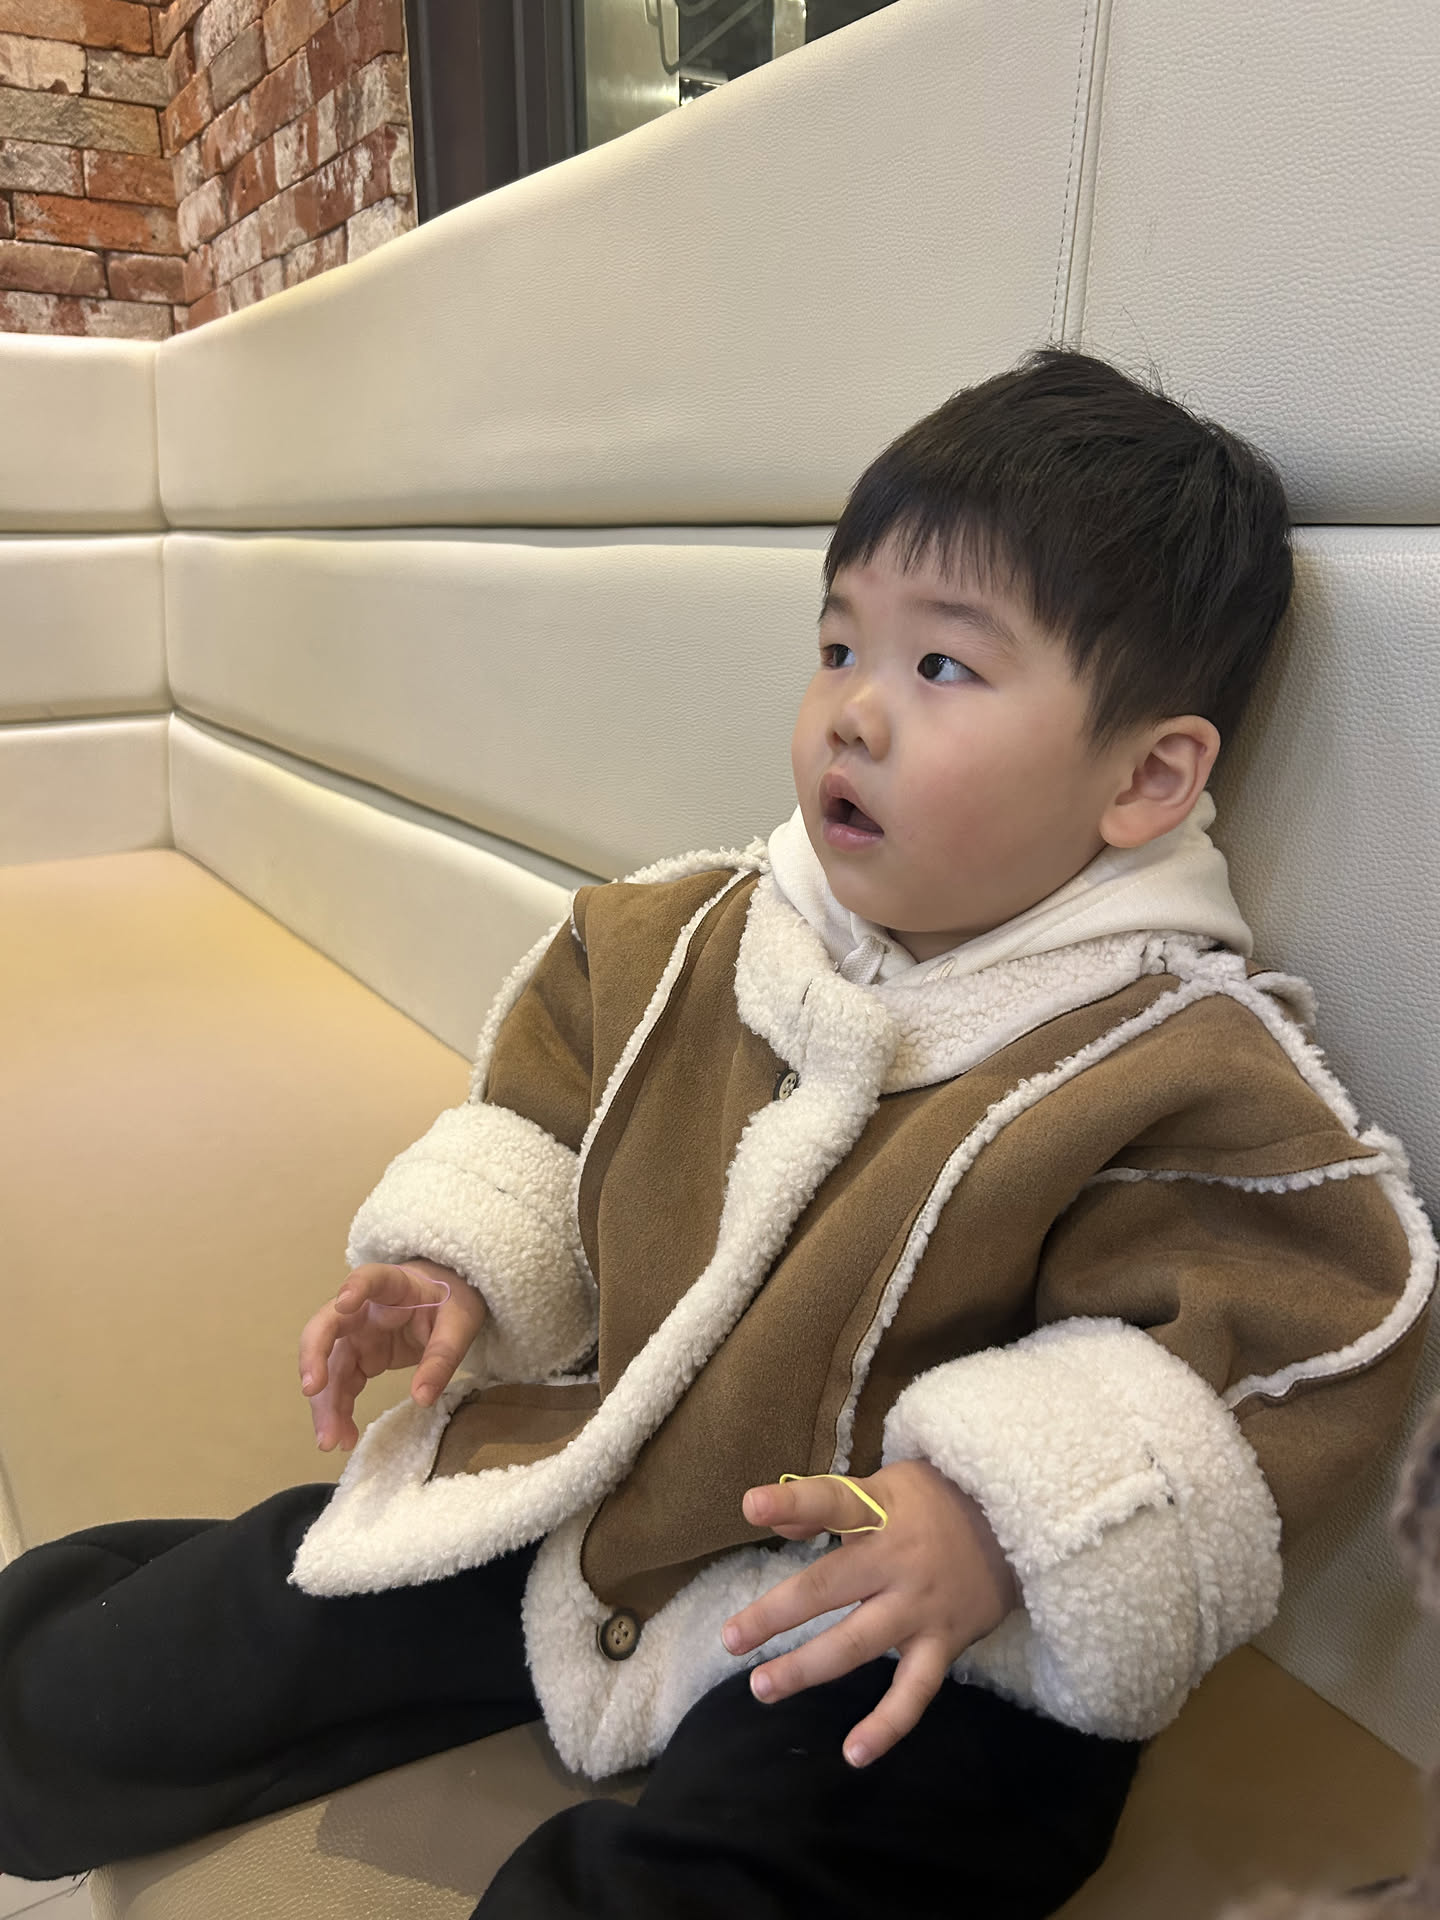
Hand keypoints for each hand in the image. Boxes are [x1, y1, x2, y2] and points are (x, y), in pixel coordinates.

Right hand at [298, 1259, 486, 1450]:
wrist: (447, 1301)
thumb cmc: (451, 1302)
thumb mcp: (461, 1325)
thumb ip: (443, 1356)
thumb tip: (422, 1398)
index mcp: (394, 1285)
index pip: (370, 1278)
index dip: (354, 1287)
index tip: (344, 1302)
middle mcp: (364, 1308)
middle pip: (327, 1326)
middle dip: (315, 1356)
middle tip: (312, 1391)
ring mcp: (357, 1334)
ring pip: (329, 1365)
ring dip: (325, 1401)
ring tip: (330, 1440)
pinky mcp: (359, 1357)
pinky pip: (341, 1385)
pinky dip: (339, 1411)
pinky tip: (343, 1437)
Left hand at [720, 1460, 1017, 1767]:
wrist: (1023, 1526)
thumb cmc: (941, 1500)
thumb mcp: (890, 1484)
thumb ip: (831, 1504)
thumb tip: (774, 1524)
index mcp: (884, 1510)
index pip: (833, 1501)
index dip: (792, 1502)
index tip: (750, 1506)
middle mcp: (899, 1560)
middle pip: (830, 1587)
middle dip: (776, 1614)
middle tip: (731, 1638)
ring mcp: (922, 1607)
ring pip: (857, 1644)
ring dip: (807, 1669)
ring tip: (762, 1686)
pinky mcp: (945, 1644)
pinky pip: (914, 1693)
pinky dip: (886, 1726)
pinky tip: (853, 1753)